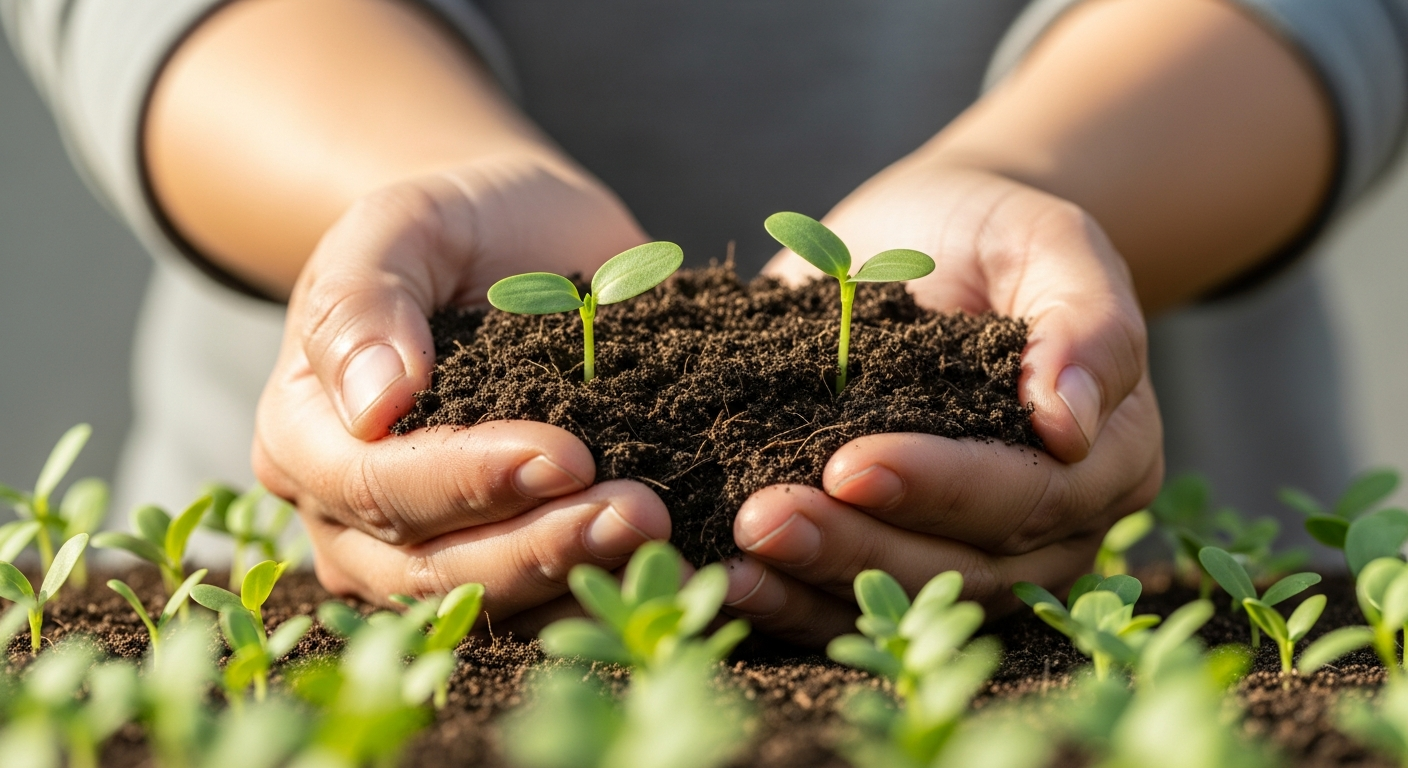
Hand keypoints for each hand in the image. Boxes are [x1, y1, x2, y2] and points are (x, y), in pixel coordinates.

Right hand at [253, 155, 672, 630]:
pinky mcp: (505, 556)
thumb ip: (364, 298)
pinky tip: (687, 570)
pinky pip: (546, 603)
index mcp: (306, 438)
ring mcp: (427, 549)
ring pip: (493, 602)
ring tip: (667, 542)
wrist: (521, 243)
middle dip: (540, 550)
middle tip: (641, 515)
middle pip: (433, 569)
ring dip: (581, 582)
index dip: (469, 482)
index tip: (567, 456)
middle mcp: (352, 516)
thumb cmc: (452, 227)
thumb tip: (372, 406)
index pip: (377, 486)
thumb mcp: (402, 223)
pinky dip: (611, 591)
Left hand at [723, 164, 1163, 644]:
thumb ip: (1086, 322)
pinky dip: (790, 599)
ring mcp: (967, 552)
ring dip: (812, 585)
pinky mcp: (894, 550)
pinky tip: (732, 579)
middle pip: (957, 568)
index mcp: (1102, 460)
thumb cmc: (998, 235)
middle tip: (765, 519)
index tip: (851, 465)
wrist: (932, 237)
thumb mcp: (1052, 242)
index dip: (940, 488)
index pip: (1024, 495)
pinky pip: (851, 601)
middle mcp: (1045, 528)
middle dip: (856, 547)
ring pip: (901, 598)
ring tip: (737, 559)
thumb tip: (1068, 426)